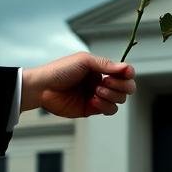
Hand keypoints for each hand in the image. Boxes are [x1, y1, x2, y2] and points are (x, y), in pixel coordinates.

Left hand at [21, 52, 135, 117]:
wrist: (42, 87)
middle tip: (106, 82)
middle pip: (127, 87)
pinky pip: (109, 110)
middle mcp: (102, 83)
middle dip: (121, 85)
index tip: (126, 73)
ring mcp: (98, 97)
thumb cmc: (60, 70)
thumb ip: (105, 64)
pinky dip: (105, 105)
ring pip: (120, 100)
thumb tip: (126, 67)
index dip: (128, 74)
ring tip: (96, 91)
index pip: (124, 73)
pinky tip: (92, 100)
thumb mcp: (84, 61)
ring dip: (111, 95)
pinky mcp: (92, 109)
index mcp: (101, 69)